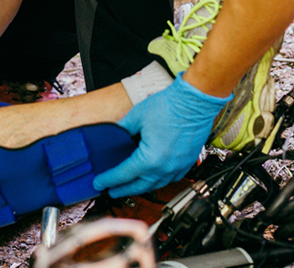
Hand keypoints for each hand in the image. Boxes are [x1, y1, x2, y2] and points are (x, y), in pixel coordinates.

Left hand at [93, 75, 231, 196]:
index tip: (99, 183)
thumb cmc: (169, 107)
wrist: (194, 102)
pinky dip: (158, 181)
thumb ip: (123, 129)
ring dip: (141, 187)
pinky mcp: (187, 163)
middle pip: (140, 186)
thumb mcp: (136, 117)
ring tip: (130, 187)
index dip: (109, 179)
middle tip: (111, 191)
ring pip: (156, 185)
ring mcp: (178, 167)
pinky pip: (170, 179)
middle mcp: (165, 168)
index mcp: (150, 159)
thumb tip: (116, 135)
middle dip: (123, 189)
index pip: (124, 174)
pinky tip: (153, 178)